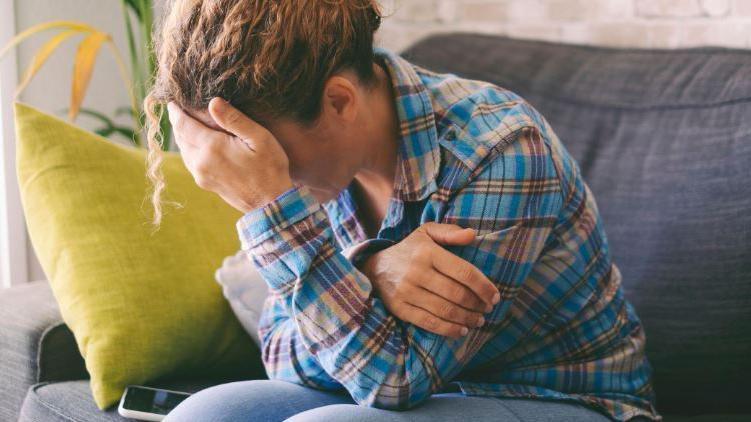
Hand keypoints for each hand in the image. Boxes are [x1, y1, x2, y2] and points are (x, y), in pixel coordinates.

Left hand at [167, 98, 292, 212]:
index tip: (172, 102)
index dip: (176, 111)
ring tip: (186, 123)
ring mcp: (201, 175)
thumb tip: (213, 101)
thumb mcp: (259, 138)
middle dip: (178, 122)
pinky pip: (190, 161)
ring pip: (183, 150)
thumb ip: (234, 119)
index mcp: (212, 148)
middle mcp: (201, 162)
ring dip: (183, 136)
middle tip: (178, 109)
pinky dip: (189, 148)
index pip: (183, 125)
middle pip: (180, 137)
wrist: (270, 203)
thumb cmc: (270, 168)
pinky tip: (197, 143)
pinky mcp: (205, 183)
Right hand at [362, 223, 499, 337]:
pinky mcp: (400, 308)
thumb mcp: (426, 233)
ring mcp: (407, 292)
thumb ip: (449, 232)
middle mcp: (417, 272)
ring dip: (467, 318)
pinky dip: (449, 329)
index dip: (483, 287)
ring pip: (445, 310)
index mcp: (427, 252)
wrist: (374, 267)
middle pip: (457, 294)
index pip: (464, 272)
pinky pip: (429, 322)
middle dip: (477, 304)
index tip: (495, 296)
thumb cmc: (409, 250)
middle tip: (488, 309)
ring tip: (478, 320)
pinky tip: (461, 329)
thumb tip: (472, 235)